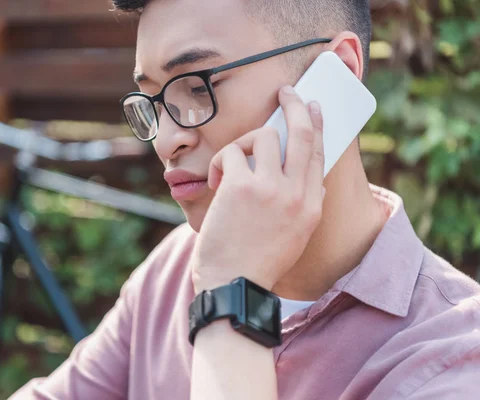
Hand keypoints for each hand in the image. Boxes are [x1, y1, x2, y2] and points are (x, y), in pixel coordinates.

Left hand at [192, 86, 324, 292]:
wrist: (234, 285)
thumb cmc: (257, 262)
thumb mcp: (293, 234)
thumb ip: (299, 203)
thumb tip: (298, 174)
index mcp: (311, 205)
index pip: (319, 153)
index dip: (316, 125)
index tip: (312, 107)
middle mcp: (296, 192)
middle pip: (302, 133)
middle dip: (294, 105)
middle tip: (286, 92)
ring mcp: (270, 187)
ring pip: (263, 136)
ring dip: (243, 144)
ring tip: (229, 167)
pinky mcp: (241, 186)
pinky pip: (230, 153)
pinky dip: (219, 162)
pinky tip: (215, 181)